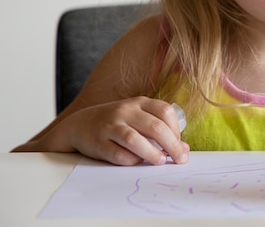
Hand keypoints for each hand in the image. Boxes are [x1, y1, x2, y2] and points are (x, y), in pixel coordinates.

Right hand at [60, 96, 189, 165]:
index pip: (165, 111)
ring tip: (161, 161)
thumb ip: (160, 130)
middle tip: (181, 159)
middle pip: (155, 127)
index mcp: (139, 102)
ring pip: (136, 140)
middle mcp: (126, 111)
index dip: (177, 129)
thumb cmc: (117, 123)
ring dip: (153, 154)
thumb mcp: (138, 119)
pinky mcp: (99, 143)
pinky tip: (137, 162)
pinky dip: (131, 160)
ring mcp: (111, 126)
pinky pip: (119, 154)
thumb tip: (184, 148)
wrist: (80, 125)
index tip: (180, 144)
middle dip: (173, 145)